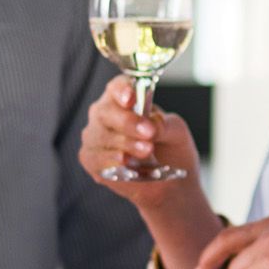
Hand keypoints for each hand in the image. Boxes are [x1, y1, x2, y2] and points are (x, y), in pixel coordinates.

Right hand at [78, 75, 200, 201]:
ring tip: (147, 151)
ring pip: (101, 136)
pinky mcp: (91, 160)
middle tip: (149, 132)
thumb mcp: (177, 132)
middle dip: (127, 122)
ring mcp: (95, 137)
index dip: (122, 90)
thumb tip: (151, 124)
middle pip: (106, 111)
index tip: (131, 98)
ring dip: (125, 144)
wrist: (171, 181)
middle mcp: (105, 115)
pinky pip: (95, 158)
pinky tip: (126, 161)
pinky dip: (112, 160)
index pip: (117, 87)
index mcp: (125, 99)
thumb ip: (165, 125)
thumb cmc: (170, 148)